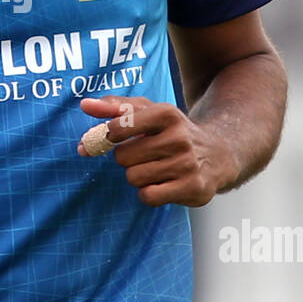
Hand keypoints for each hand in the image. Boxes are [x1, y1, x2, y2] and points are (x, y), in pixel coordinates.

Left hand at [77, 96, 237, 207]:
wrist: (218, 154)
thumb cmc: (172, 132)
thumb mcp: (148, 112)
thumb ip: (114, 107)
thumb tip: (84, 105)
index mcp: (166, 113)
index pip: (118, 127)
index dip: (110, 136)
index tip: (114, 138)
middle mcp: (178, 137)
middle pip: (123, 157)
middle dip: (128, 159)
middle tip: (146, 155)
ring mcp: (187, 164)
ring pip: (134, 177)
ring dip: (139, 176)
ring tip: (158, 168)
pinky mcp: (192, 188)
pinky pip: (148, 196)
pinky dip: (149, 192)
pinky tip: (163, 183)